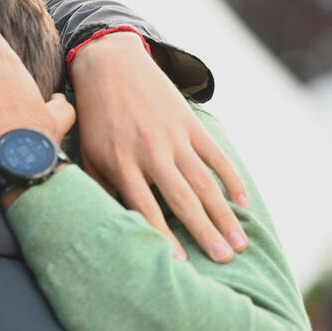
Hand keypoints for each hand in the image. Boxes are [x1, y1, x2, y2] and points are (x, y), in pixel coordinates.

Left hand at [70, 31, 249, 262]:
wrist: (110, 67)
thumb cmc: (96, 121)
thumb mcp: (89, 154)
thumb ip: (100, 189)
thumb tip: (109, 225)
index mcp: (121, 164)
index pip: (144, 207)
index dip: (162, 236)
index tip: (178, 263)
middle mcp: (149, 153)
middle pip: (182, 200)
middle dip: (204, 232)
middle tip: (223, 260)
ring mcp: (173, 138)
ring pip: (204, 183)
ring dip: (224, 215)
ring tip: (239, 244)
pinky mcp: (190, 125)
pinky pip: (215, 157)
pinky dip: (231, 180)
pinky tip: (242, 204)